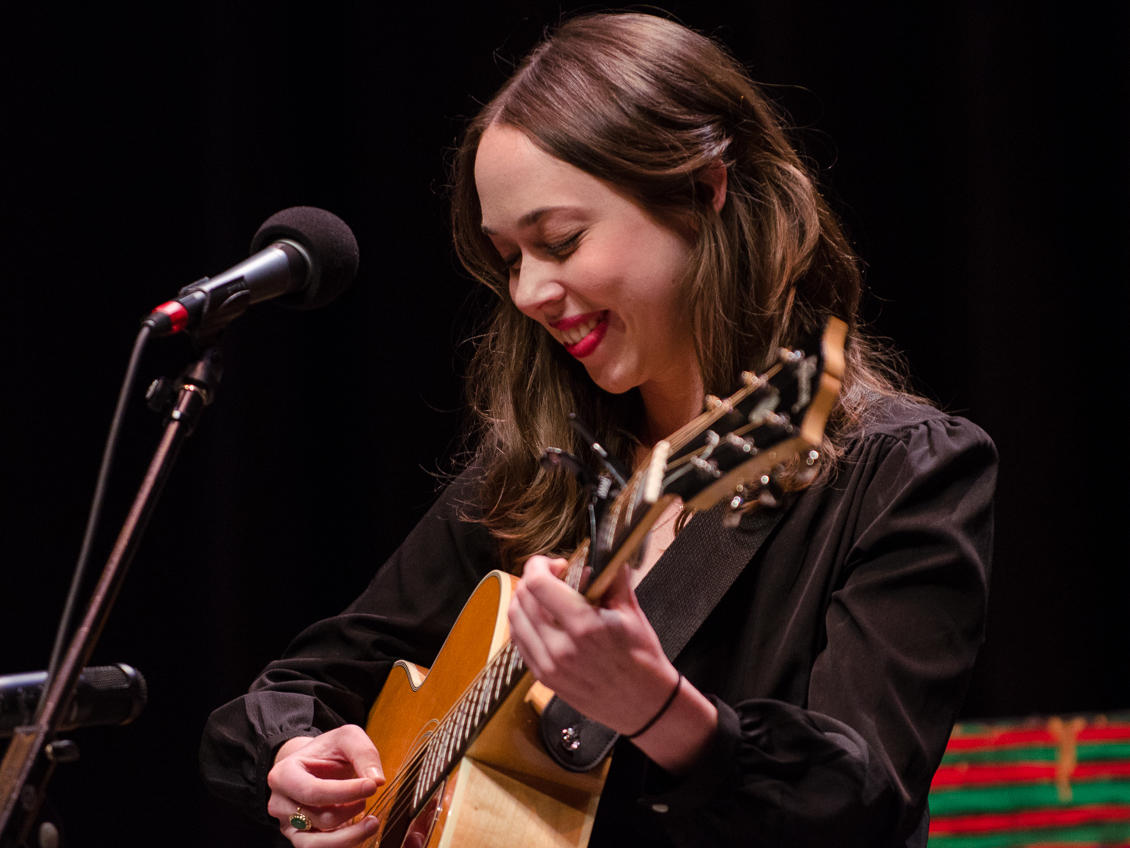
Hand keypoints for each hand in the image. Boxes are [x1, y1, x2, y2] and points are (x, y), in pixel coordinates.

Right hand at [266, 724, 383, 846]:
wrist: (315, 763)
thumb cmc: (328, 750)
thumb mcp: (347, 738)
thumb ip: (363, 753)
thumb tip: (377, 780)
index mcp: (283, 775)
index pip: (313, 791)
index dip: (345, 792)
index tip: (372, 786)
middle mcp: (280, 804)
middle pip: (319, 818)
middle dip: (350, 809)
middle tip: (371, 796)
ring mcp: (289, 825)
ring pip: (317, 844)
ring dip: (350, 835)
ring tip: (371, 821)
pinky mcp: (302, 839)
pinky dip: (345, 843)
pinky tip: (361, 829)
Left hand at [506, 555, 678, 735]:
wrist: (644, 704)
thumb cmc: (641, 660)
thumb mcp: (631, 613)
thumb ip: (610, 580)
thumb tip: (596, 559)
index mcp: (585, 627)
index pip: (539, 584)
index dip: (539, 565)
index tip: (553, 563)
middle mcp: (561, 648)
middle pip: (523, 598)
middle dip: (533, 579)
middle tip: (551, 577)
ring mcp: (549, 666)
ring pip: (515, 619)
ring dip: (525, 600)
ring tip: (544, 596)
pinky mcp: (545, 679)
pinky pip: (520, 642)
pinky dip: (524, 623)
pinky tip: (541, 618)